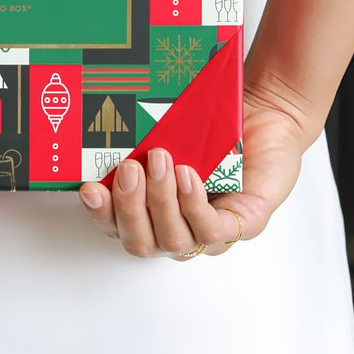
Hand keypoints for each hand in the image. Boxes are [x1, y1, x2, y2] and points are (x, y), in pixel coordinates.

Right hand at [77, 68, 312, 258]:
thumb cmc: (213, 122)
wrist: (264, 110)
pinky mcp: (244, 224)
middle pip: (140, 243)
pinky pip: (212, 230)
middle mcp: (178, 229)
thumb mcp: (166, 132)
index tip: (88, 189)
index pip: (116, 228)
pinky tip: (188, 177)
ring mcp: (210, 232)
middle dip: (130, 208)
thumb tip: (97, 130)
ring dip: (162, 201)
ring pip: (174, 240)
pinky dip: (194, 205)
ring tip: (161, 161)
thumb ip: (135, 143)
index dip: (100, 214)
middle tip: (130, 168)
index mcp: (153, 212)